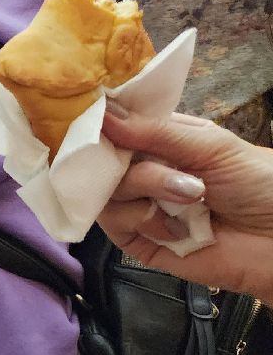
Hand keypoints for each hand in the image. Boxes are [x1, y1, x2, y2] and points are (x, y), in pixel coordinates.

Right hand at [99, 109, 272, 296]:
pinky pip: (115, 224)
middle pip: (104, 159)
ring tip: (190, 198)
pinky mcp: (139, 241)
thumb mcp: (212, 146)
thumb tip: (101, 113)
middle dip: (134, 163)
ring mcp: (140, 206)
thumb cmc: (260, 185)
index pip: (118, 126)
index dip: (105, 122)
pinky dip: (144, 221)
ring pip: (106, 190)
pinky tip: (177, 227)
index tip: (97, 121)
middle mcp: (146, 171)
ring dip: (147, 190)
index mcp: (162, 142)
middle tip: (176, 172)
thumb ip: (154, 131)